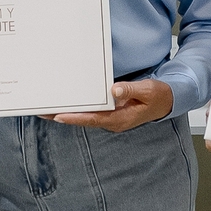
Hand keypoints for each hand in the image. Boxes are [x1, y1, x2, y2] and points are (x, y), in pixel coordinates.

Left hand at [48, 79, 173, 132]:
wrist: (168, 101)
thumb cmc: (159, 96)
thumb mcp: (148, 90)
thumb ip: (131, 89)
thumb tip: (115, 90)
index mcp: (120, 119)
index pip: (94, 119)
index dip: (75, 118)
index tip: (59, 116)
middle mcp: (112, 121)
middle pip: (83, 119)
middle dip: (63, 117)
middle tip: (42, 113)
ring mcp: (110, 117)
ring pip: (84, 116)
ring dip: (66, 113)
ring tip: (46, 110)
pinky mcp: (110, 112)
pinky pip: (90, 111)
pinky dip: (77, 108)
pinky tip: (66, 104)